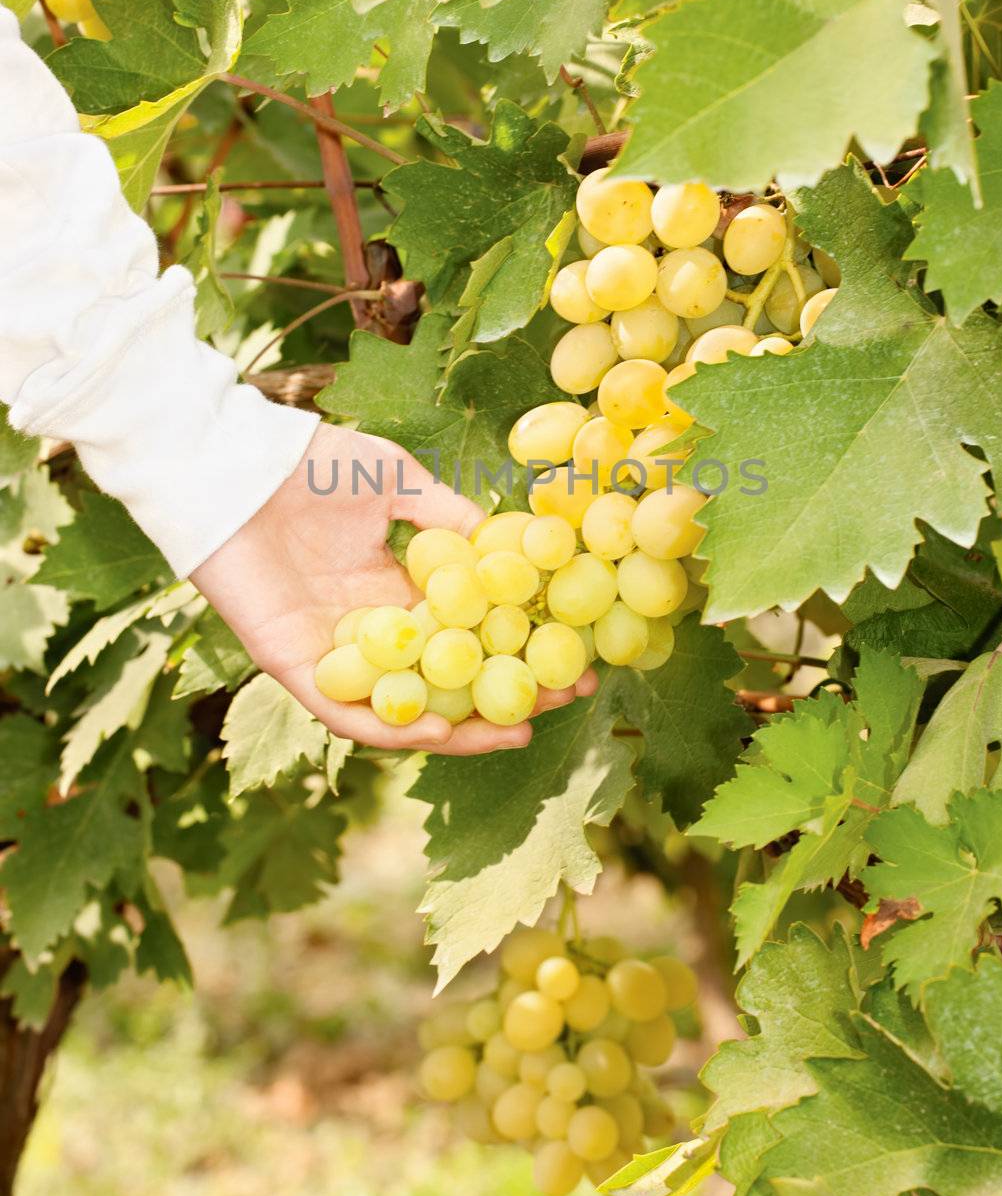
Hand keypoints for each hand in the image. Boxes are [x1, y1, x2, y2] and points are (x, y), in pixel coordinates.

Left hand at [191, 422, 596, 754]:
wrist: (235, 465)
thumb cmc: (309, 462)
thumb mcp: (396, 481)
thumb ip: (446, 514)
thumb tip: (506, 546)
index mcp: (393, 587)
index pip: (465, 631)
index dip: (517, 645)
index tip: (571, 652)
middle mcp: (369, 628)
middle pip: (447, 677)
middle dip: (505, 693)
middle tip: (561, 699)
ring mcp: (334, 651)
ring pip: (404, 708)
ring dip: (462, 727)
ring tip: (516, 733)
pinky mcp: (294, 666)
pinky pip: (348, 713)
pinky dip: (395, 727)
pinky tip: (443, 731)